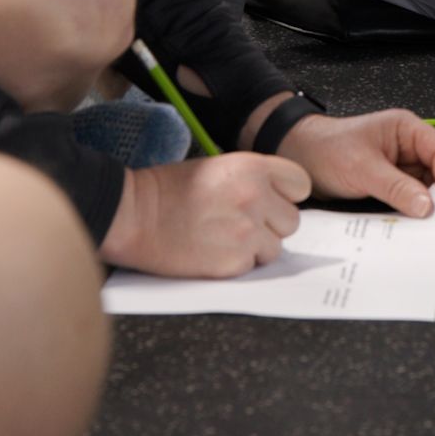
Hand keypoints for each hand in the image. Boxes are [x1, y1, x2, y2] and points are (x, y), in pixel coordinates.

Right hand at [100, 153, 310, 278]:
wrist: (134, 215)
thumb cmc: (168, 190)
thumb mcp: (218, 168)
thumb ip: (252, 180)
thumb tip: (275, 201)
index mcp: (253, 168)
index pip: (300, 185)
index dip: (286, 196)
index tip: (273, 202)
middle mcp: (255, 197)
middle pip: (291, 221)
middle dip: (271, 226)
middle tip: (242, 225)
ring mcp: (246, 230)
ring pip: (275, 248)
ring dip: (255, 248)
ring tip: (224, 239)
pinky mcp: (233, 261)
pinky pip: (251, 267)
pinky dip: (236, 264)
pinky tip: (213, 251)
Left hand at [277, 110, 434, 218]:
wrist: (301, 158)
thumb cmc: (328, 150)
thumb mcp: (362, 168)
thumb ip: (396, 187)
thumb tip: (428, 207)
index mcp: (407, 129)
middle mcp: (411, 145)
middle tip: (434, 214)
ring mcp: (405, 164)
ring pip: (433, 185)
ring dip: (429, 202)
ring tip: (418, 219)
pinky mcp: (397, 182)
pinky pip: (416, 196)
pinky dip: (416, 209)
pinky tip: (407, 219)